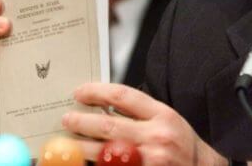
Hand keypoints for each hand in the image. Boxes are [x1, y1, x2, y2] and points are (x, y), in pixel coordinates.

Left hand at [63, 83, 227, 165]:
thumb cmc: (183, 145)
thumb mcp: (167, 119)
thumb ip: (140, 112)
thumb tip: (105, 106)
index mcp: (162, 115)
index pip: (122, 96)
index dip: (97, 92)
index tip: (81, 93)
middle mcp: (156, 136)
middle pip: (108, 124)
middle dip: (82, 122)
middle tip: (68, 119)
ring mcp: (150, 160)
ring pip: (105, 152)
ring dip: (82, 148)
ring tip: (70, 143)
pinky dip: (99, 165)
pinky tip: (88, 162)